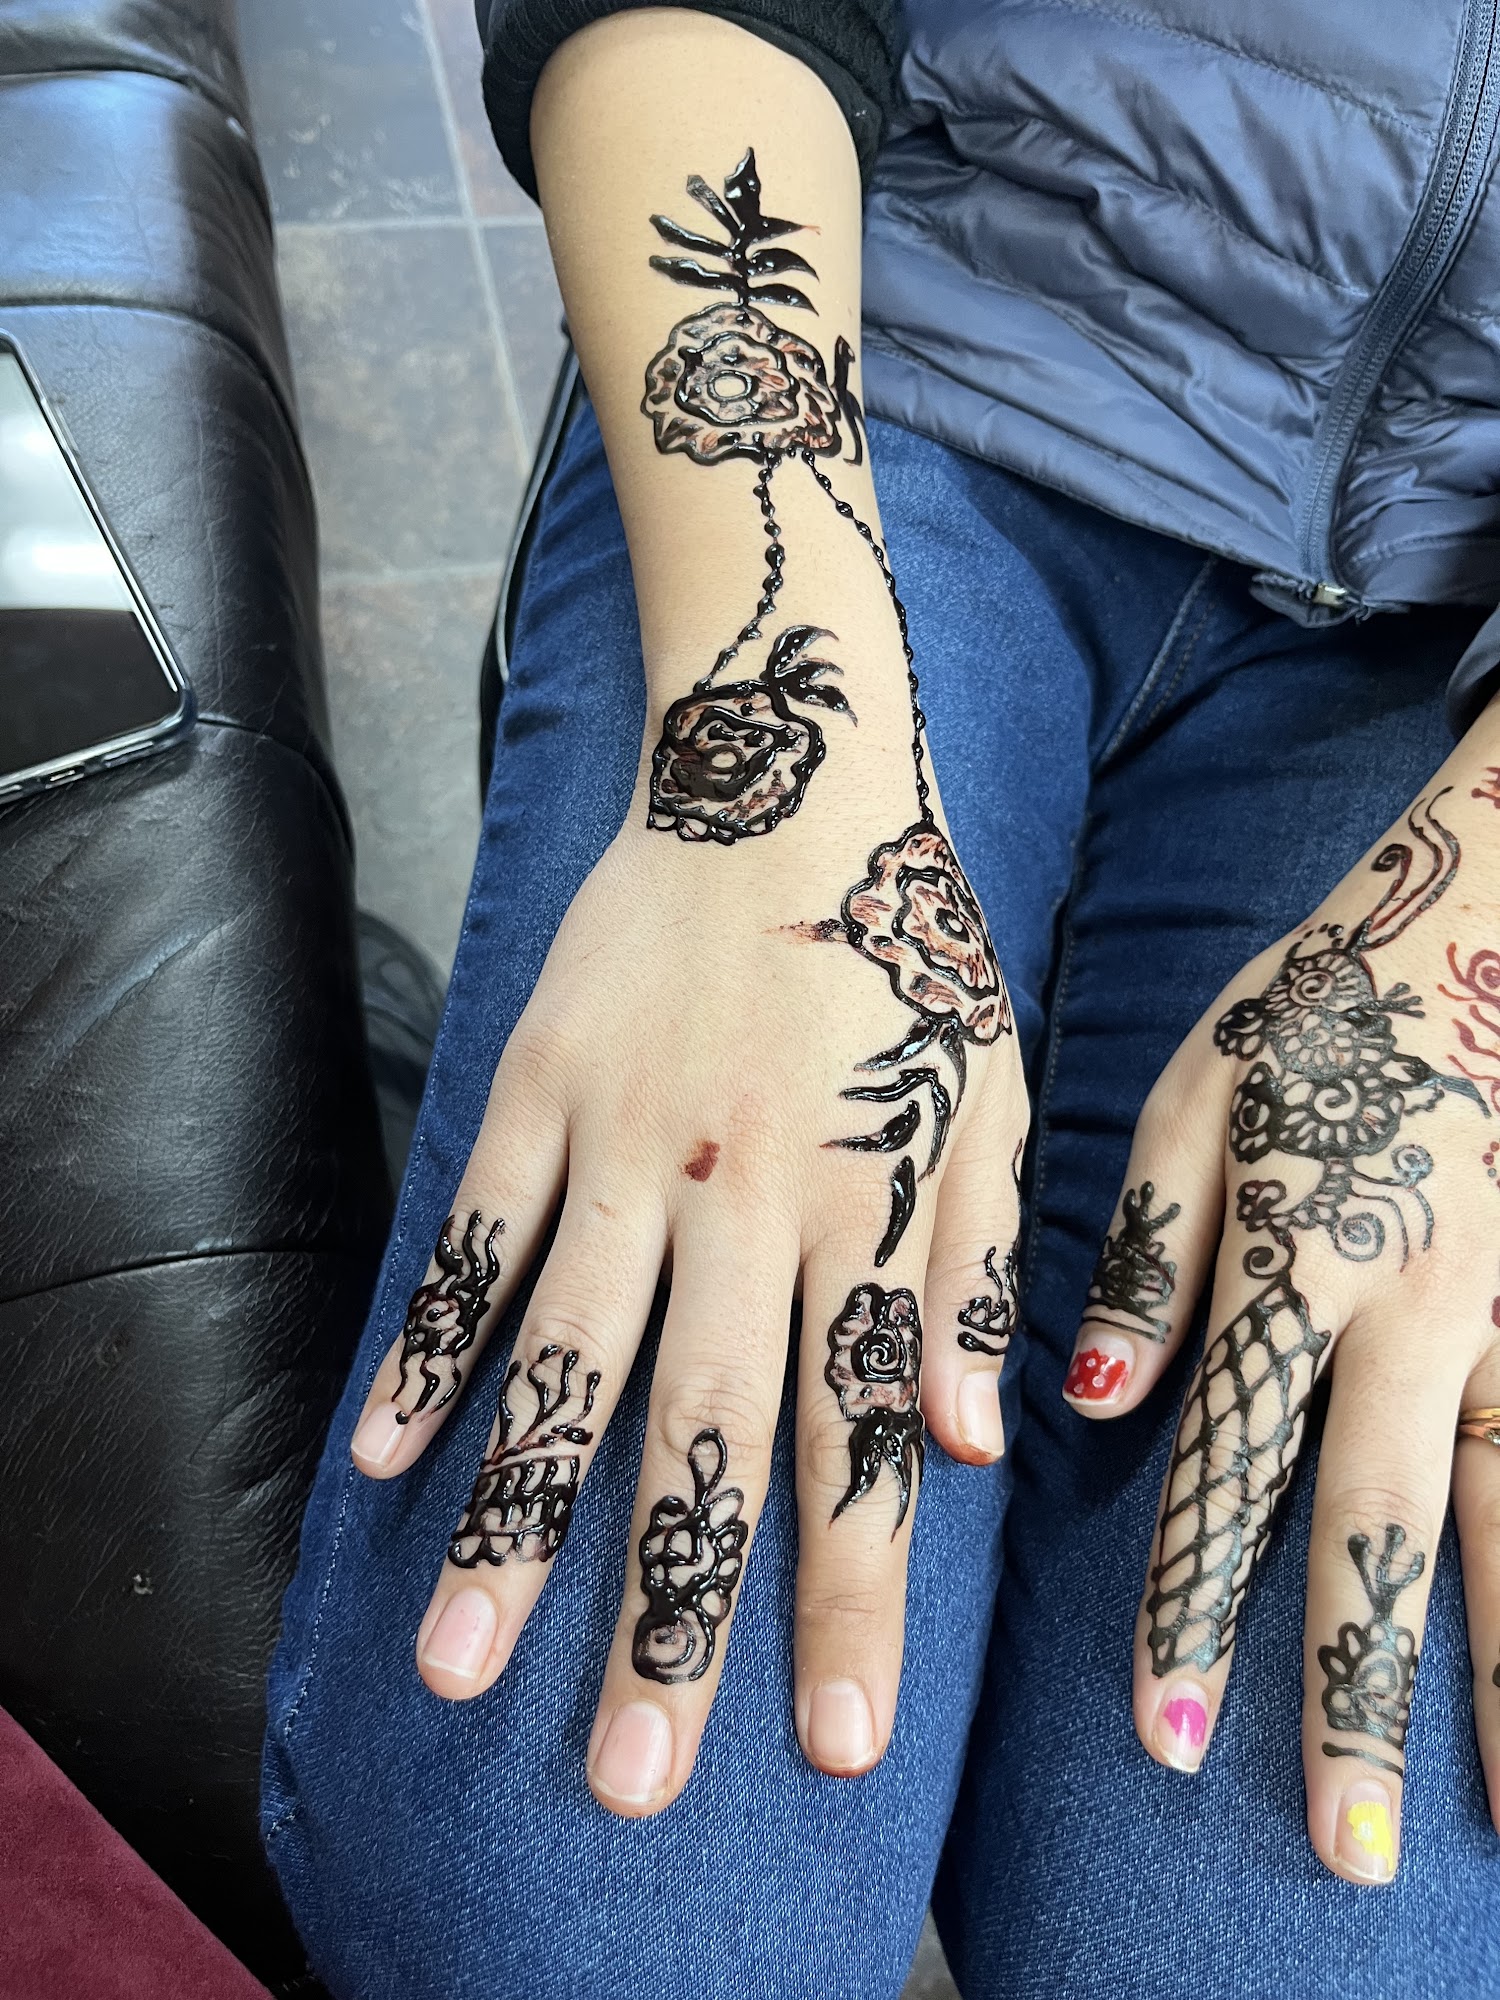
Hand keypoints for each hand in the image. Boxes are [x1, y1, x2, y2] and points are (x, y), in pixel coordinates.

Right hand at [349, 795, 1025, 1816]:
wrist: (784, 779)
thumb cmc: (908, 959)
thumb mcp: (989, 1102)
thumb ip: (984, 1274)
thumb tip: (982, 1448)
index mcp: (870, 1209)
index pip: (863, 1438)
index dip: (851, 1599)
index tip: (831, 1747)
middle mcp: (746, 1195)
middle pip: (703, 1430)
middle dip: (670, 1612)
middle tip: (630, 1774)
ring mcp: (628, 1141)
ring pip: (565, 1355)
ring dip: (515, 1515)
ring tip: (461, 1659)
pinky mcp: (539, 1085)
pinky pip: (476, 1233)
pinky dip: (429, 1344)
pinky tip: (380, 1455)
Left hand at [1064, 776, 1499, 1881]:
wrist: (1491, 907)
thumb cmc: (1321, 1001)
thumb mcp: (1195, 1091)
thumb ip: (1145, 1249)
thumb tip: (1090, 1407)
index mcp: (1295, 1257)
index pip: (1232, 1461)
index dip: (1194, 1602)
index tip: (1163, 1736)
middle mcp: (1418, 1305)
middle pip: (1384, 1523)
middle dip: (1357, 1688)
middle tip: (1340, 1846)